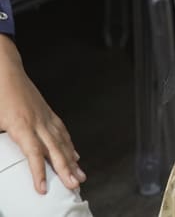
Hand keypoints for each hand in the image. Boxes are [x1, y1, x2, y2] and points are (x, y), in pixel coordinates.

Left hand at [0, 35, 85, 194]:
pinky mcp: (47, 112)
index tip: (42, 188)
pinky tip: (74, 153)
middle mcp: (37, 121)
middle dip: (65, 169)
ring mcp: (44, 116)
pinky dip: (69, 143)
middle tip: (74, 185)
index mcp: (21, 125)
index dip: (38, 172)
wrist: (7, 72)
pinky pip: (61, 130)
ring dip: (72, 159)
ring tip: (80, 174)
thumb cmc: (0, 95)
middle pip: (54, 149)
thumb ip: (1, 143)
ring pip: (61, 140)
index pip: (33, 153)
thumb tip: (1, 159)